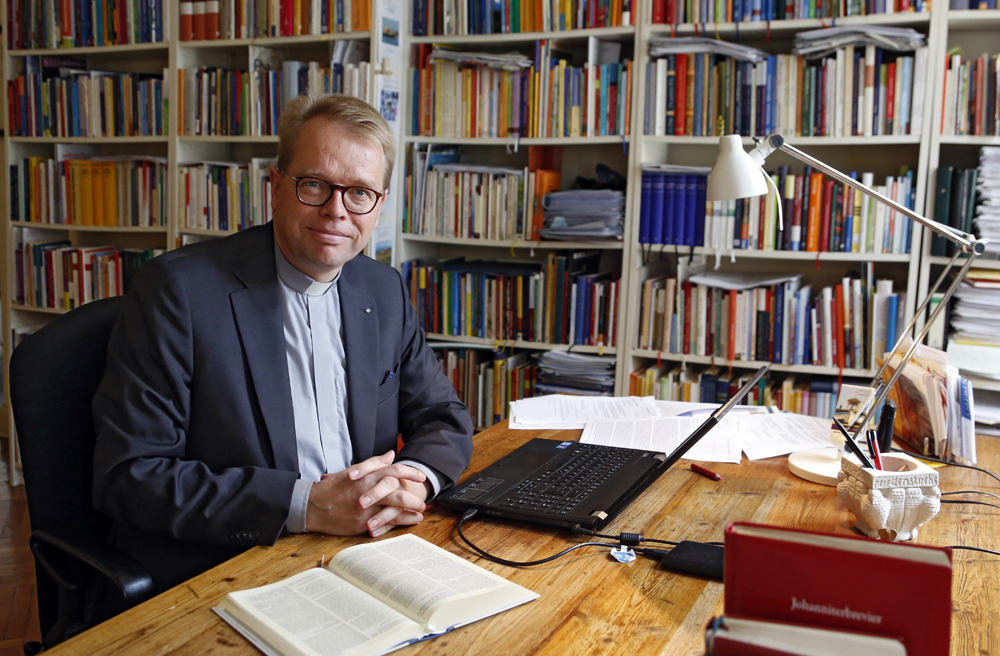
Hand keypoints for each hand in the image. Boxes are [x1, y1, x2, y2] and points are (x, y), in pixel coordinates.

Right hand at [305, 451, 429, 536]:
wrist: (312, 507)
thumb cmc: (333, 488)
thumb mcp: (352, 471)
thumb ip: (373, 463)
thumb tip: (391, 455)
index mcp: (365, 476)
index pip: (393, 471)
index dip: (410, 472)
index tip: (421, 476)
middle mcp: (367, 492)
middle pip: (397, 492)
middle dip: (414, 497)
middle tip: (424, 500)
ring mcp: (365, 509)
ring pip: (393, 509)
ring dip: (410, 511)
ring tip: (420, 512)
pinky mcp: (361, 523)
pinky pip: (385, 524)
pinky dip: (399, 523)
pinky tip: (408, 522)